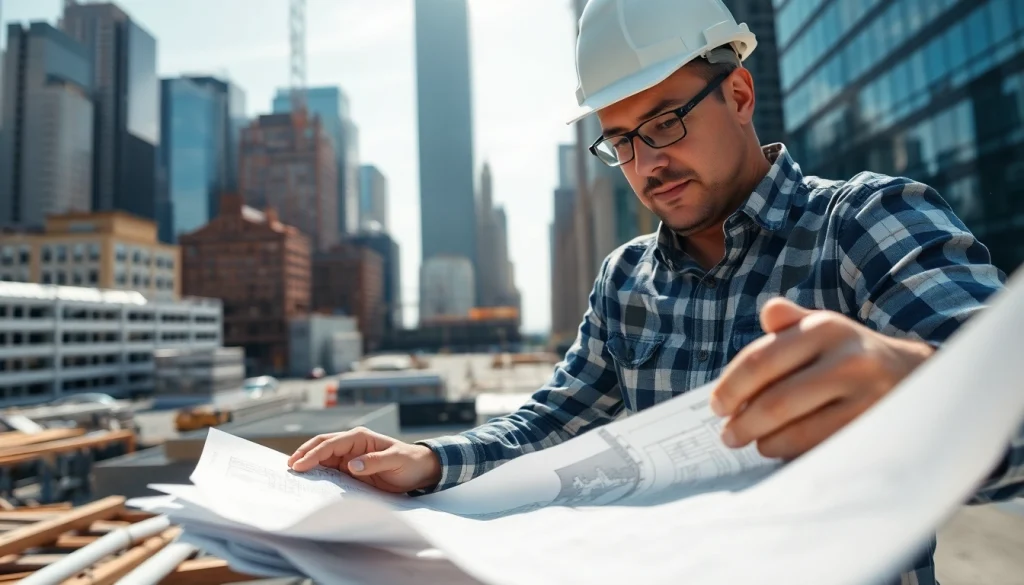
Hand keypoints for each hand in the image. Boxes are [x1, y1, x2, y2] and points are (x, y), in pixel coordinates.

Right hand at [287, 427, 441, 493]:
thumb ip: (374, 462)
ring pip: (322, 457)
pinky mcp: (350, 469)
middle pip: (322, 445)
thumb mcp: (395, 461)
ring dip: (307, 463)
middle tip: (288, 467)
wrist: (419, 470)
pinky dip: (317, 472)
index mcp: (360, 437)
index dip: (314, 454)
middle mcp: (351, 444)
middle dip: (304, 454)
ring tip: (291, 473)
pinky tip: (307, 480)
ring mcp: (349, 456)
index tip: (299, 465)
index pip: (331, 444)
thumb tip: (351, 465)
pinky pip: (330, 469)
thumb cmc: (409, 463)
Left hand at [710, 298, 934, 459]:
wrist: (913, 375)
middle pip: (776, 402)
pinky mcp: (874, 429)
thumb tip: (769, 312)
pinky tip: (782, 448)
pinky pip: (821, 449)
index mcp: (825, 328)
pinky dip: (793, 452)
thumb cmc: (849, 353)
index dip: (731, 387)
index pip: (761, 360)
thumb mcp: (822, 328)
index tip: (717, 406)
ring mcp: (865, 398)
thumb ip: (790, 322)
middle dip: (743, 424)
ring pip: (797, 431)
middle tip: (728, 435)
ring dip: (765, 442)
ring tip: (754, 442)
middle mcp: (848, 360)